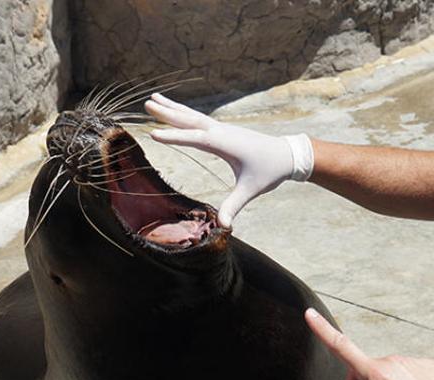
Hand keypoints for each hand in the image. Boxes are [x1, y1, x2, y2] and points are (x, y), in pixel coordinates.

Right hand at [144, 93, 313, 227]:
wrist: (287, 155)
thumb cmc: (269, 172)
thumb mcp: (250, 190)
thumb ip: (234, 206)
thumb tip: (224, 226)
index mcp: (224, 144)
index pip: (194, 138)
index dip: (173, 137)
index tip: (153, 134)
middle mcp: (221, 132)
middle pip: (189, 120)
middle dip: (167, 113)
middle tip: (146, 103)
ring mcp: (222, 129)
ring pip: (193, 116)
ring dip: (173, 108)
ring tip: (154, 98)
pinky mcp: (224, 131)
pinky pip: (199, 119)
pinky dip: (184, 114)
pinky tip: (176, 112)